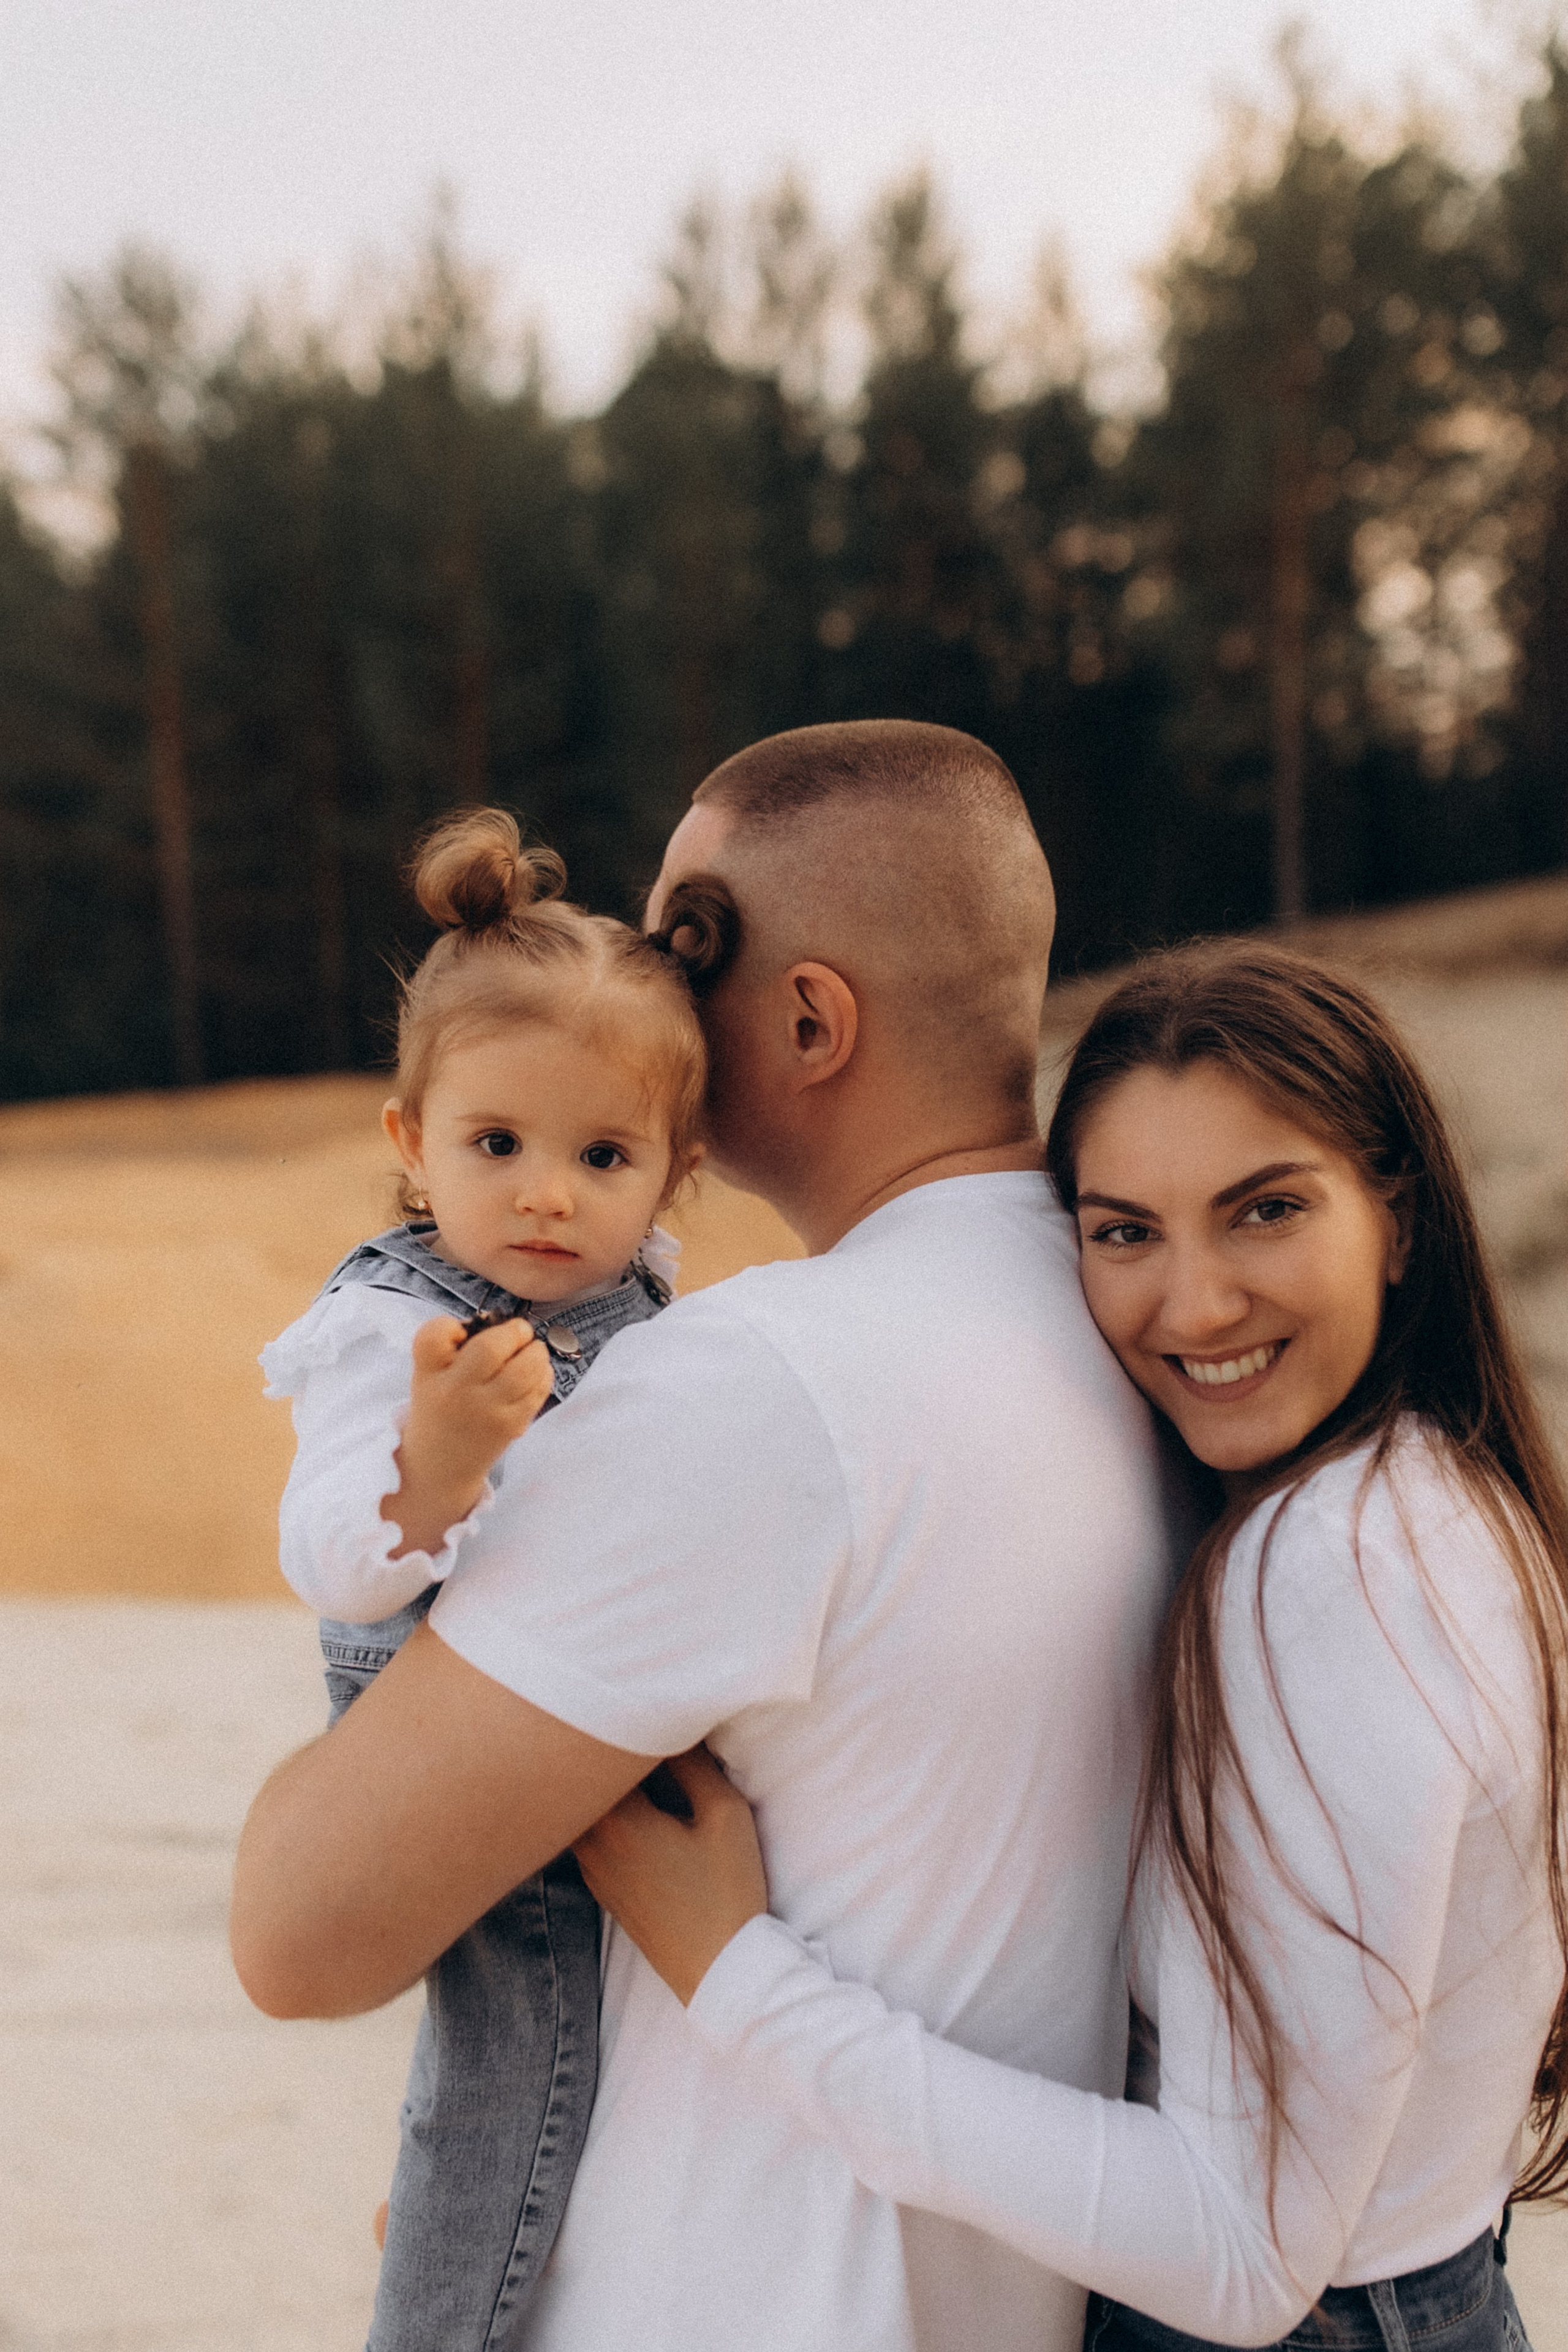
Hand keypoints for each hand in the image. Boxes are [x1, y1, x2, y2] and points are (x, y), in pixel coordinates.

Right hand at [382, 1314, 553, 1557]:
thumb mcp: (430, 1376)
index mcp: (429, 1374)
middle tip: (520, 1331)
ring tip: (533, 1350)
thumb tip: (505, 1325)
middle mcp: (455, 1393)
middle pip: (490, 1348)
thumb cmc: (441, 1406)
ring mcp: (485, 1412)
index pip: (434, 1337)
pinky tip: (536, 1372)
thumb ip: (453, 1347)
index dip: (449, 1326)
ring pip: (525, 1369)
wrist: (441, 1464)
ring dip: (536, 1352)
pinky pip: (537, 1391)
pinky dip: (543, 1374)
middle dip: (514, 1331)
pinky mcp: (510, 1426)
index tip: (460, 1332)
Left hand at [575, 1748, 768, 2004]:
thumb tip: (674, 1727)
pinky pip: (588, 1832)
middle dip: (606, 1752)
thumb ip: (695, 1764)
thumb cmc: (726, 1889)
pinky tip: (639, 1809)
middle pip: (582, 1779)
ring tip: (639, 1769)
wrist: (717, 1969)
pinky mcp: (599, 1886)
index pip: (605, 1752)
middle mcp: (591, 1841)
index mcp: (619, 1818)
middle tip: (641, 1732)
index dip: (629, 1726)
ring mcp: (590, 1868)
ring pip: (583, 1807)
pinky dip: (603, 1813)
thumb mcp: (725, 1814)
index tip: (652, 1713)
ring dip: (604, 1785)